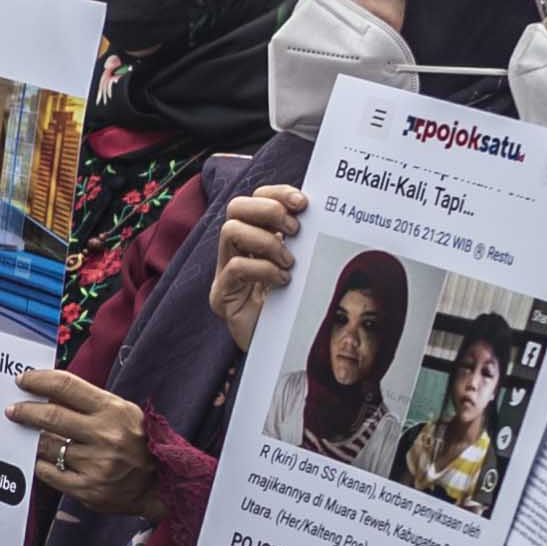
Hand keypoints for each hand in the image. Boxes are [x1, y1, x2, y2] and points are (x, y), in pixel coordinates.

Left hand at [10, 367, 158, 514]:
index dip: (39, 381)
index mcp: (113, 411)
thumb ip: (89, 403)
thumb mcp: (122, 412)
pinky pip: (50, 474)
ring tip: (31, 438)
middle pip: (51, 416)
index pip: (67, 386)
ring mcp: (95, 464)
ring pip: (48, 447)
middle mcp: (104, 436)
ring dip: (34, 441)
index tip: (22, 380)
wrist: (160, 483)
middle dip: (25, 411)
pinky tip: (42, 459)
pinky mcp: (88, 489)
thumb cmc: (137, 442)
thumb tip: (49, 393)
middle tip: (12, 410)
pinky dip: (41, 464)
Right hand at [209, 184, 301, 345]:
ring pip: (230, 230)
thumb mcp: (304, 267)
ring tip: (288, 262)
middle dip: (268, 211)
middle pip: (236, 206)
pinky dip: (262, 269)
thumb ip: (304, 242)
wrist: (285, 352)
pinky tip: (282, 282)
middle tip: (294, 230)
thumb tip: (324, 212)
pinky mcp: (222, 296)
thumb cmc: (297, 308)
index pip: (257, 198)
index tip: (303, 203)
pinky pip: (235, 267)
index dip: (277, 193)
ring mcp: (225, 273)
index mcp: (258, 238)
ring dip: (266, 241)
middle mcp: (237, 251)